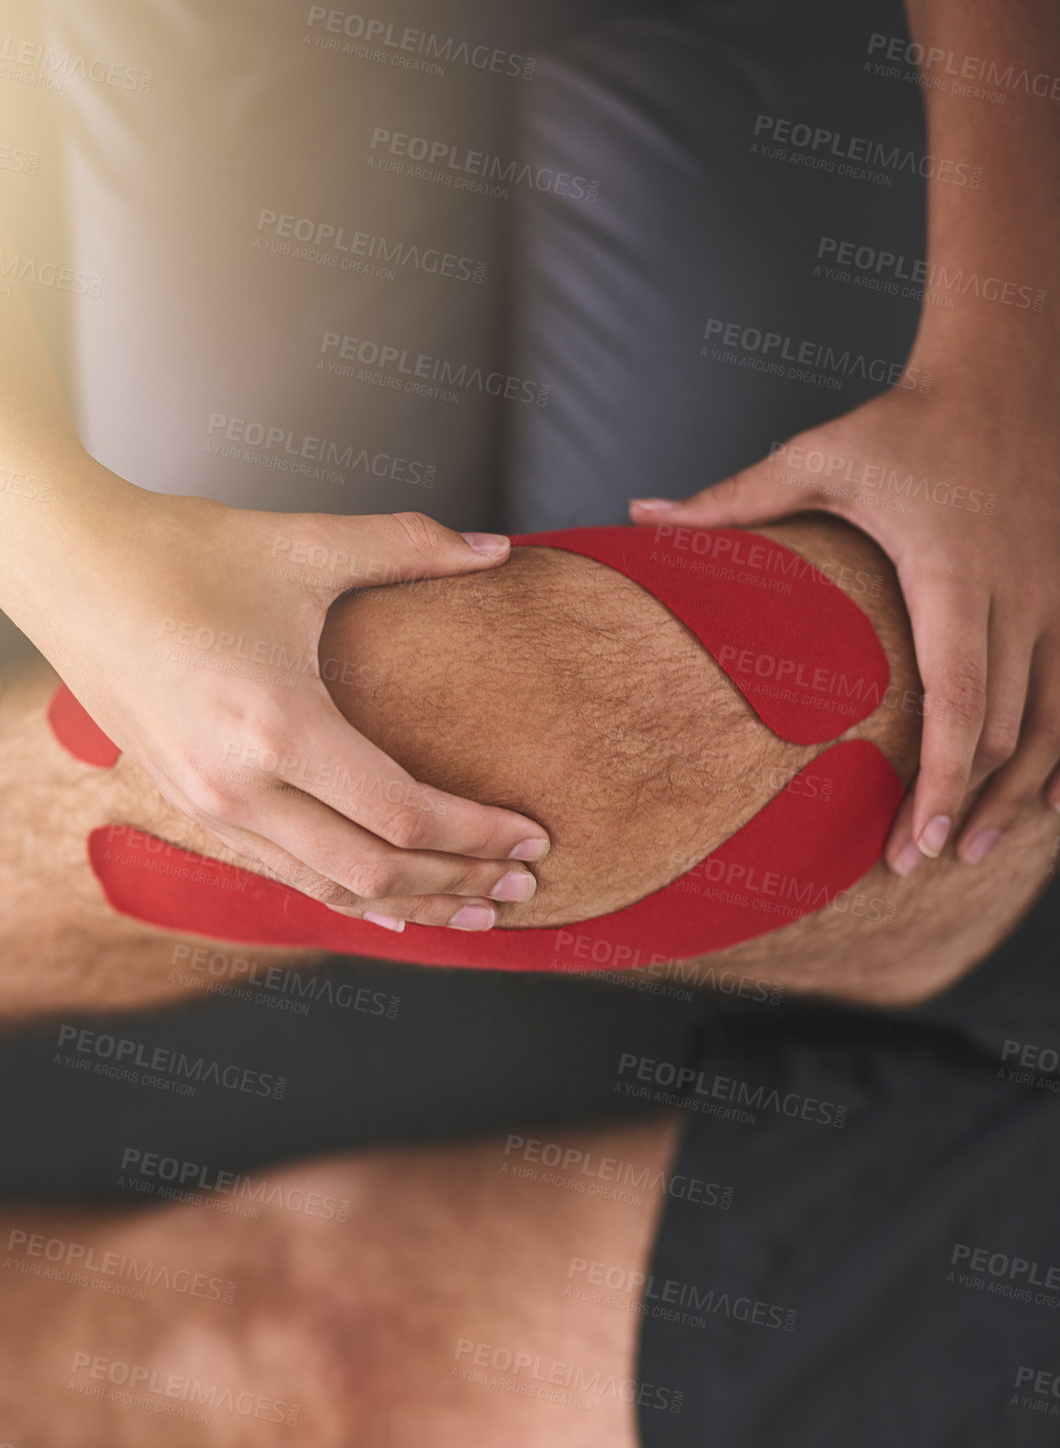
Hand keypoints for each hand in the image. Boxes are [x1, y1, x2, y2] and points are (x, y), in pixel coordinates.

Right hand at [0, 470, 549, 928]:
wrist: (67, 568)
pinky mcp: (191, 809)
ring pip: (328, 889)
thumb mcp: (304, 546)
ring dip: (408, 905)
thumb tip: (500, 549)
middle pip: (376, 872)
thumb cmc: (184, 552)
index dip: (479, 835)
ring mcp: (209, 809)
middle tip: (524, 885)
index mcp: (279, 726)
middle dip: (459, 884)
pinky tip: (389, 906)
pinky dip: (345, 897)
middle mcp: (241, 787)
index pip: (405, 815)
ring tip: (473, 908)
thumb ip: (410, 548)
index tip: (535, 836)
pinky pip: (283, 876)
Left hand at [630, 376, 1059, 872]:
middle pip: (999, 729)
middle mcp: (1016, 593)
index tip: (914, 840)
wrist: (1010, 375)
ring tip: (965, 853)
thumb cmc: (905, 423)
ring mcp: (1056, 597)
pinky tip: (1044, 805)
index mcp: (950, 571)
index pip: (956, 697)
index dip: (939, 777)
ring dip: (1015, 797)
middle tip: (909, 865)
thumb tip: (637, 513)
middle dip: (957, 805)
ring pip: (1050, 724)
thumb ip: (733, 499)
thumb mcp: (817, 455)